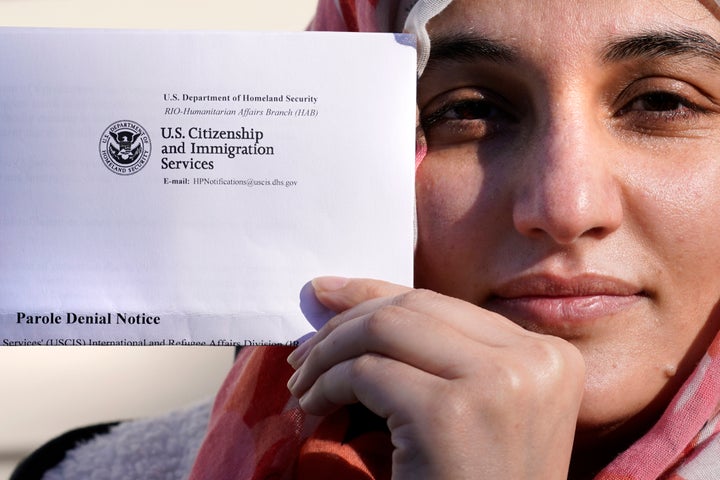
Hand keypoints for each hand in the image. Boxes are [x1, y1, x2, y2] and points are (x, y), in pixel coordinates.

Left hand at [287, 277, 584, 478]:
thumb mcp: (464, 408)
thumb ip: (419, 346)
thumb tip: (327, 288)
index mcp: (549, 357)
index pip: (441, 305)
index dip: (373, 299)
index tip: (323, 298)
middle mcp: (535, 361)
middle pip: (413, 307)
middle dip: (345, 324)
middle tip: (303, 355)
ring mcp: (499, 384)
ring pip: (386, 328)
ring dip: (329, 352)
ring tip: (304, 383)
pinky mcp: (450, 414)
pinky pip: (367, 373)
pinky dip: (328, 384)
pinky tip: (314, 407)